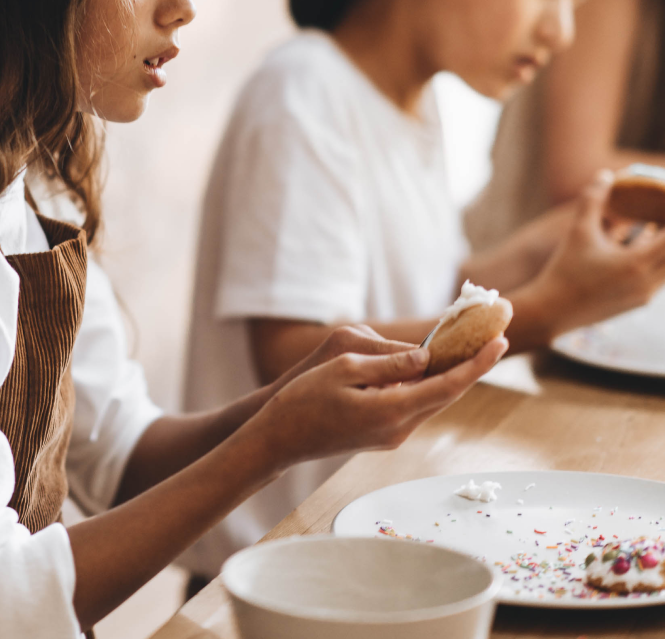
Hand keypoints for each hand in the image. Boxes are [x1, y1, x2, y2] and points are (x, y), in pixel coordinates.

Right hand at [251, 336, 506, 472]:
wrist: (280, 438)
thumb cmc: (304, 398)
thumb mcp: (344, 368)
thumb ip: (389, 364)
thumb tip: (425, 357)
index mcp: (391, 410)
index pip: (446, 385)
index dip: (476, 364)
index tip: (499, 343)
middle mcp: (399, 428)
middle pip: (446, 395)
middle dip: (471, 368)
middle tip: (492, 340)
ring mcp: (392, 436)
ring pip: (431, 401)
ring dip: (449, 377)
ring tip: (466, 349)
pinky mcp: (383, 435)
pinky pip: (415, 405)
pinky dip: (428, 386)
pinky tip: (429, 368)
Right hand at [520, 170, 664, 338]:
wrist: (553, 310)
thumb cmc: (565, 269)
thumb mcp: (578, 231)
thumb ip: (593, 200)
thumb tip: (605, 175)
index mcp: (637, 263)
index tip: (664, 202)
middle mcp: (648, 282)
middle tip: (660, 213)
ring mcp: (646, 295)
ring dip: (663, 244)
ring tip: (655, 223)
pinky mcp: (639, 301)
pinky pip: (659, 276)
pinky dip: (658, 257)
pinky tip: (644, 239)